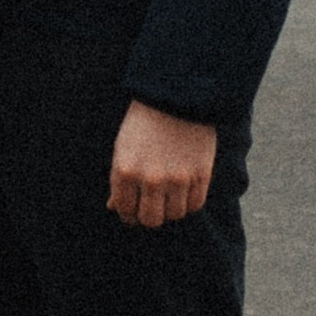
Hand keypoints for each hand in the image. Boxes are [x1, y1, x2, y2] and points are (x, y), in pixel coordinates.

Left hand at [108, 101, 216, 228]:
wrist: (178, 95)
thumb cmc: (144, 121)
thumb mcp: (123, 147)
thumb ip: (118, 180)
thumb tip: (114, 208)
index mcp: (125, 171)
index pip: (125, 211)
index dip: (129, 213)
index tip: (133, 209)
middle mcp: (150, 179)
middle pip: (150, 220)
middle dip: (149, 215)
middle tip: (151, 205)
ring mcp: (178, 179)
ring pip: (174, 215)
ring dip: (171, 208)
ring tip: (169, 193)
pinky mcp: (201, 175)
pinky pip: (195, 205)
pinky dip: (189, 202)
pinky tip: (185, 189)